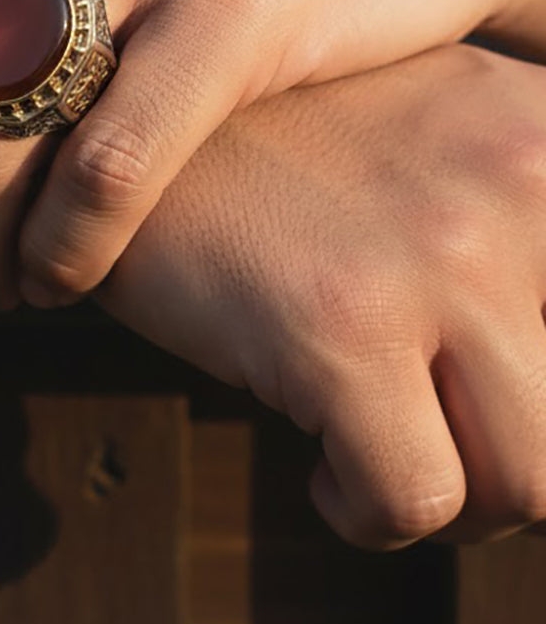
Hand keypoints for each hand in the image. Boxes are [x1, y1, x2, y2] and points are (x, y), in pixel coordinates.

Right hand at [98, 43, 545, 547]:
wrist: (120, 110)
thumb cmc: (277, 140)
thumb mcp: (431, 129)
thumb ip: (519, 213)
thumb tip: (536, 343)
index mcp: (545, 131)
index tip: (499, 382)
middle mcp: (518, 182)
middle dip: (523, 462)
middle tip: (451, 443)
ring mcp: (435, 254)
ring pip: (531, 483)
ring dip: (463, 502)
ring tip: (393, 454)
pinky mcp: (339, 325)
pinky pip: (413, 499)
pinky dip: (369, 513)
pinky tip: (323, 465)